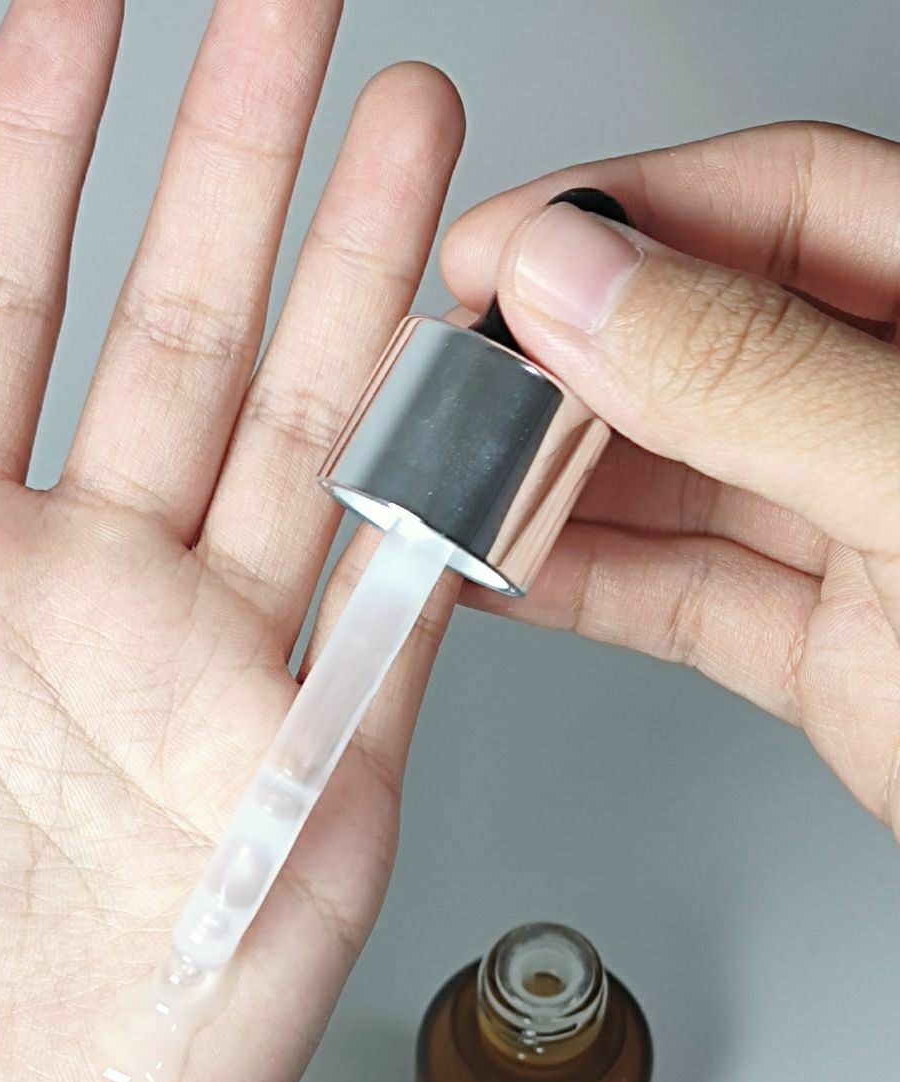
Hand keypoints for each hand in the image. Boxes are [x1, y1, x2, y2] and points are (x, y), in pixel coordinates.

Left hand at [0, 1, 463, 1081]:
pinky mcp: (317, 789)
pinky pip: (401, 615)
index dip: (33, 150)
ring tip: (409, 130)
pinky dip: (446, 500)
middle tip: (285, 10)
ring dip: (359, 282)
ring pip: (305, 438)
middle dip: (234, 160)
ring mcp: (213, 694)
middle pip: (175, 336)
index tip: (76, 9)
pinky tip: (485, 380)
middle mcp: (86, 620)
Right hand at [443, 122, 899, 839]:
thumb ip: (754, 378)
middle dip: (567, 361)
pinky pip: (681, 597)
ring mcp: (866, 534)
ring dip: (555, 482)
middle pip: (705, 341)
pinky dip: (581, 587)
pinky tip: (501, 572)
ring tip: (452, 487)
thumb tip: (587, 284)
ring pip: (678, 479)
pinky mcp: (828, 650)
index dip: (624, 217)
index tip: (500, 254)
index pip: (778, 203)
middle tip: (457, 385)